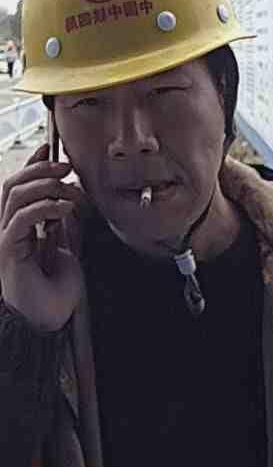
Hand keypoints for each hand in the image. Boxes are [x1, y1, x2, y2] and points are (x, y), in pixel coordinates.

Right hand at [0, 143, 84, 330]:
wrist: (50, 319)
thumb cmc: (56, 288)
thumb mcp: (65, 245)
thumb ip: (62, 222)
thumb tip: (71, 195)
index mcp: (19, 226)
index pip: (18, 185)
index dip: (32, 162)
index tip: (51, 146)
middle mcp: (7, 229)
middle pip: (12, 184)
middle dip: (40, 168)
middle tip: (67, 167)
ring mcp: (6, 239)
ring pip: (14, 195)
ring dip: (45, 186)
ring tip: (70, 192)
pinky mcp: (9, 252)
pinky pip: (20, 219)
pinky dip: (44, 207)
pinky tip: (65, 209)